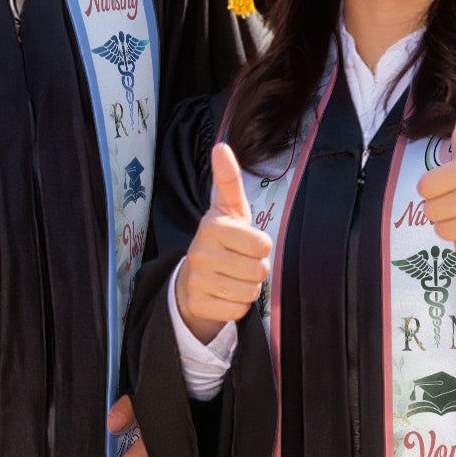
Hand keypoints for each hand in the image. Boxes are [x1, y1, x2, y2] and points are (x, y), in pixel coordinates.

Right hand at [175, 142, 272, 343]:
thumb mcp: (228, 208)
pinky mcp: (198, 304)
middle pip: (259, 270)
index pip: (262, 244)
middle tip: (239, 262)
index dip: (261, 246)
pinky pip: (238, 310)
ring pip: (250, 292)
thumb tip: (221, 146)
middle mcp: (200, 252)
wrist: (193, 277)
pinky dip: (237, 305)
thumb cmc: (221, 239)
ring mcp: (197, 280)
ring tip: (232, 276)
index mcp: (212, 226)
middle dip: (256, 269)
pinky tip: (224, 293)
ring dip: (248, 287)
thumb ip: (228, 179)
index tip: (245, 241)